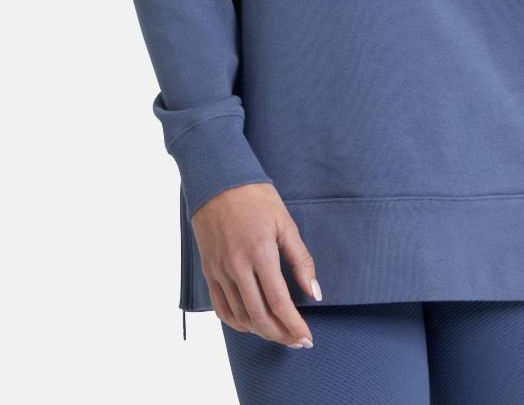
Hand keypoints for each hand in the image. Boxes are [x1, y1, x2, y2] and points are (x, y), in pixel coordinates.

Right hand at [191, 182, 320, 347]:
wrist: (217, 181)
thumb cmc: (256, 198)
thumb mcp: (285, 222)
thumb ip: (301, 260)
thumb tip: (315, 293)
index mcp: (260, 252)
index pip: (278, 302)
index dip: (294, 325)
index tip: (307, 337)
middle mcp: (237, 266)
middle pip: (259, 316)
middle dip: (281, 334)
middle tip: (297, 341)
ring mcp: (219, 270)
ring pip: (240, 316)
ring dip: (261, 332)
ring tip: (279, 334)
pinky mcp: (208, 271)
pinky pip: (221, 308)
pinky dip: (237, 323)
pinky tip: (252, 325)